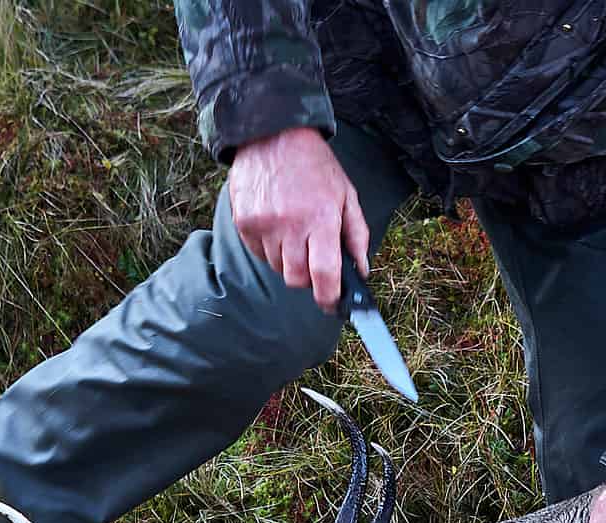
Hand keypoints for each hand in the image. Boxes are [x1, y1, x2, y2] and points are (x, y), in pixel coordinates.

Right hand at [227, 127, 368, 311]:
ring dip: (289, 261)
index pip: (323, 274)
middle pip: (296, 279)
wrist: (272, 134)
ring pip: (277, 268)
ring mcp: (263, 225)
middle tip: (313, 260)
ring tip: (294, 231)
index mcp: (320, 218)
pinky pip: (259, 253)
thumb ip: (356, 235)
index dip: (329, 297)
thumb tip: (361, 270)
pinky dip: (270, 249)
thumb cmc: (314, 165)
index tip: (332, 305)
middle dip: (308, 278)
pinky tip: (277, 224)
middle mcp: (290, 225)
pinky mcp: (244, 223)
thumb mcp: (346, 195)